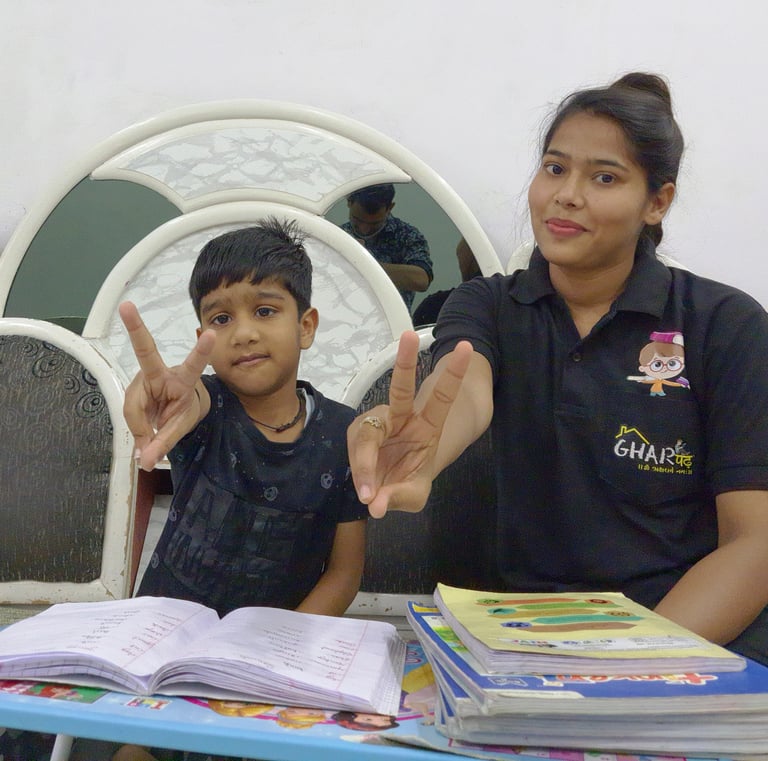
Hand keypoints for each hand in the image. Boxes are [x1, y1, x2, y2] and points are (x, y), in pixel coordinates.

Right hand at [119, 301, 214, 470]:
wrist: (176, 410)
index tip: (211, 333)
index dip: (201, 351)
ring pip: (133, 407)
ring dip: (142, 428)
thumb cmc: (182, 410)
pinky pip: (129, 414)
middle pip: (145, 352)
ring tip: (154, 437)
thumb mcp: (180, 427)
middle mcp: (161, 372)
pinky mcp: (132, 389)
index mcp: (183, 379)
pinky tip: (144, 434)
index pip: (194, 364)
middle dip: (135, 328)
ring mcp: (144, 378)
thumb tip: (144, 461)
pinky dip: (137, 430)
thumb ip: (165, 442)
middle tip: (127, 306)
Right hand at [347, 331, 472, 517]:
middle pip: (401, 388)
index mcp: (427, 426)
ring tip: (368, 494)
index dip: (454, 373)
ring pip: (367, 435)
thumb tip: (375, 503)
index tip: (466, 348)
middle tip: (407, 336)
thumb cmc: (407, 481)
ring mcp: (379, 423)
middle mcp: (402, 417)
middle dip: (405, 361)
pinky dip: (359, 472)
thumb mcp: (414, 496)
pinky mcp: (359, 433)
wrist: (384, 484)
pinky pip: (355, 450)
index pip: (443, 397)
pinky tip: (366, 490)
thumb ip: (399, 497)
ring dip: (365, 463)